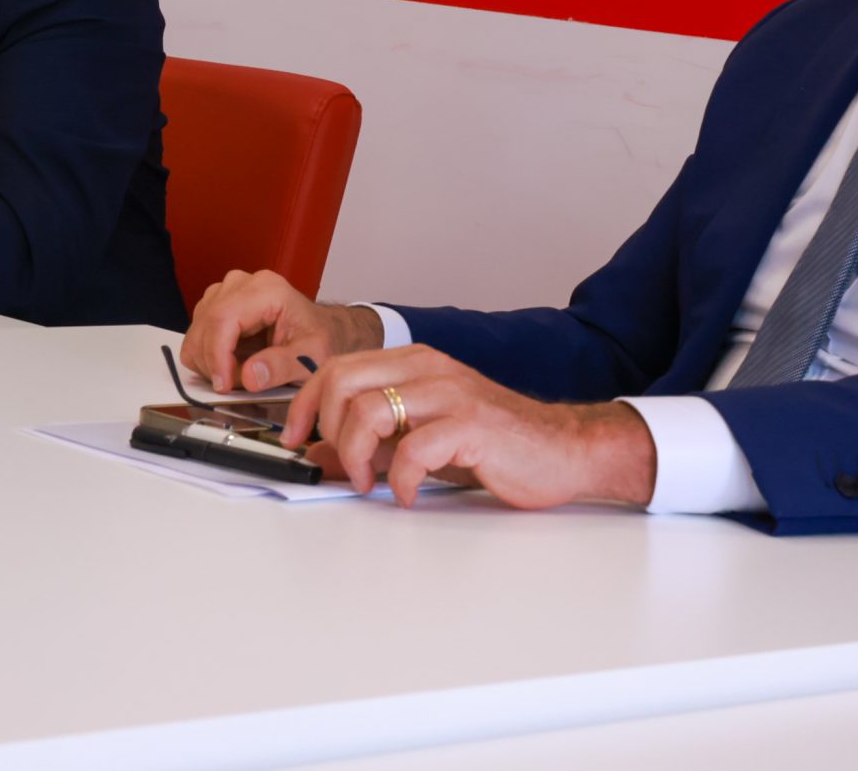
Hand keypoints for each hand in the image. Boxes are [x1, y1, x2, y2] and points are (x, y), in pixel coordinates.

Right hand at [180, 269, 383, 392]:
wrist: (323, 329)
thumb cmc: (320, 338)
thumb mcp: (312, 356)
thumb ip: (282, 366)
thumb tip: (249, 376)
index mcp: (267, 289)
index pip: (224, 318)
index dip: (217, 355)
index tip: (223, 384)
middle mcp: (243, 284)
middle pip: (205, 324)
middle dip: (213, 362)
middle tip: (234, 385)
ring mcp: (227, 291)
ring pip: (197, 330)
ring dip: (209, 360)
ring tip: (237, 374)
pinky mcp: (217, 304)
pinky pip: (197, 333)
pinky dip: (207, 356)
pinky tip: (230, 364)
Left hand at [283, 345, 657, 509]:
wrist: (563, 450)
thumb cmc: (495, 443)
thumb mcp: (422, 438)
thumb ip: (374, 442)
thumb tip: (319, 456)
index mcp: (412, 363)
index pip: (335, 367)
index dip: (305, 406)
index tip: (295, 437)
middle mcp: (428, 368)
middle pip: (342, 382)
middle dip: (328, 430)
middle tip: (343, 465)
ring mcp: (451, 393)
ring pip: (369, 410)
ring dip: (358, 456)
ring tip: (373, 483)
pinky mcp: (472, 425)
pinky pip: (413, 449)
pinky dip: (402, 480)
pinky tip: (412, 494)